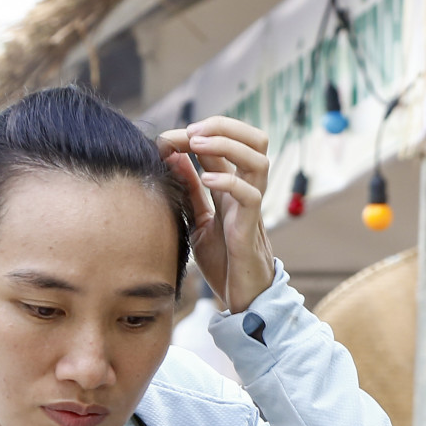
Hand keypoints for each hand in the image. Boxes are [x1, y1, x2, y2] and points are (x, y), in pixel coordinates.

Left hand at [157, 117, 277, 313]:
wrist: (240, 300)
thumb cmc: (223, 262)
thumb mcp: (198, 219)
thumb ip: (189, 189)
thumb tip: (172, 156)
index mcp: (234, 187)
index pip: (225, 143)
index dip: (198, 131)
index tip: (167, 139)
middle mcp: (247, 192)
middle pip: (255, 140)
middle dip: (223, 126)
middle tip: (192, 132)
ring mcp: (251, 209)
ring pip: (258, 159)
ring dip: (227, 144)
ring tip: (198, 144)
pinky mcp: (250, 230)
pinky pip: (250, 196)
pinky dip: (229, 181)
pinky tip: (207, 180)